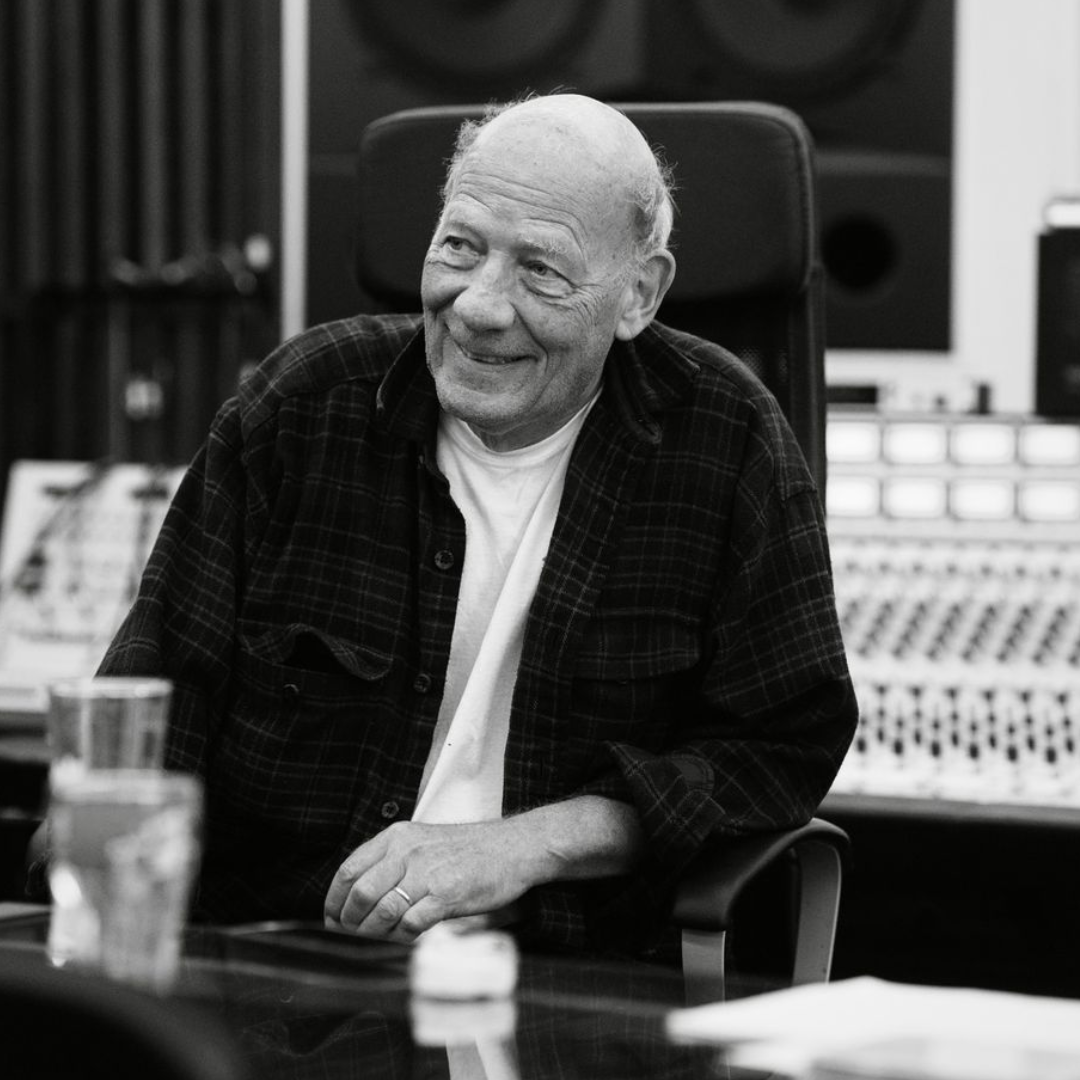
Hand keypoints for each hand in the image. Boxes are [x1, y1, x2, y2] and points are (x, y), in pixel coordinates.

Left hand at [323, 819, 532, 941]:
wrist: (513, 848)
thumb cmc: (469, 850)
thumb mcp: (424, 841)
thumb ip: (392, 862)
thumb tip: (358, 897)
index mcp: (398, 836)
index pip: (349, 870)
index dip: (333, 901)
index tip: (332, 920)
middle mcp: (408, 851)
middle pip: (360, 894)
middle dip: (349, 924)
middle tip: (350, 939)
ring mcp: (428, 873)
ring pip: (382, 912)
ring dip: (374, 935)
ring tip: (377, 942)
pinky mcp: (447, 895)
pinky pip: (411, 924)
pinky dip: (402, 938)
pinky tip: (406, 939)